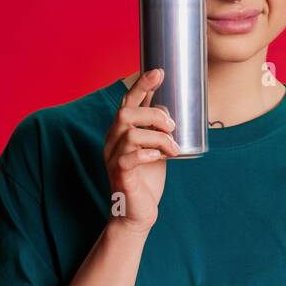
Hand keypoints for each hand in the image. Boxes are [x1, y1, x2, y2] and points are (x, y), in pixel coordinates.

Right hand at [102, 68, 180, 234]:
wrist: (139, 213)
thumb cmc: (148, 180)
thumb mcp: (156, 148)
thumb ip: (158, 130)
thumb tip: (173, 109)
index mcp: (120, 132)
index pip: (128, 102)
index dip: (142, 85)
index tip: (160, 72)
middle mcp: (112, 142)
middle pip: (126, 113)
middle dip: (153, 114)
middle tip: (172, 127)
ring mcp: (113, 159)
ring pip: (131, 134)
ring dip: (158, 139)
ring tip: (173, 150)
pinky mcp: (120, 176)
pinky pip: (130, 158)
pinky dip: (148, 154)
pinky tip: (160, 158)